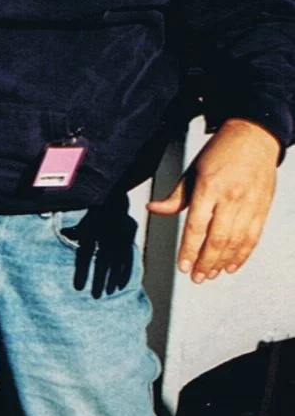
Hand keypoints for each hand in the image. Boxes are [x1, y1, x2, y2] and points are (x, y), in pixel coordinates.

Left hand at [62, 194, 136, 298]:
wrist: (108, 188)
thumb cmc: (87, 205)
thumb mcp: (77, 214)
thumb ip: (72, 227)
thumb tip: (63, 232)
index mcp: (90, 225)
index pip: (85, 253)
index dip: (82, 271)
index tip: (78, 288)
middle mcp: (106, 229)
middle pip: (103, 259)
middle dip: (99, 279)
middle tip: (95, 296)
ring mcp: (121, 230)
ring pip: (117, 259)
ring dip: (113, 278)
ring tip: (109, 293)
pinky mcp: (130, 231)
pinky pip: (129, 254)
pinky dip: (125, 271)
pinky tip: (121, 284)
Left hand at [147, 117, 279, 282]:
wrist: (254, 138)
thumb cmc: (219, 153)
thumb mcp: (192, 171)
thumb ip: (176, 196)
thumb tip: (152, 210)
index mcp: (209, 188)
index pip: (197, 226)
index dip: (189, 250)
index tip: (182, 266)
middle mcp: (230, 198)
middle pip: (217, 239)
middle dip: (205, 262)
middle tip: (196, 277)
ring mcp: (249, 205)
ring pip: (236, 242)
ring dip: (222, 262)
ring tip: (210, 274)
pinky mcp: (263, 209)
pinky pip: (253, 238)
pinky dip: (243, 255)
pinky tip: (232, 265)